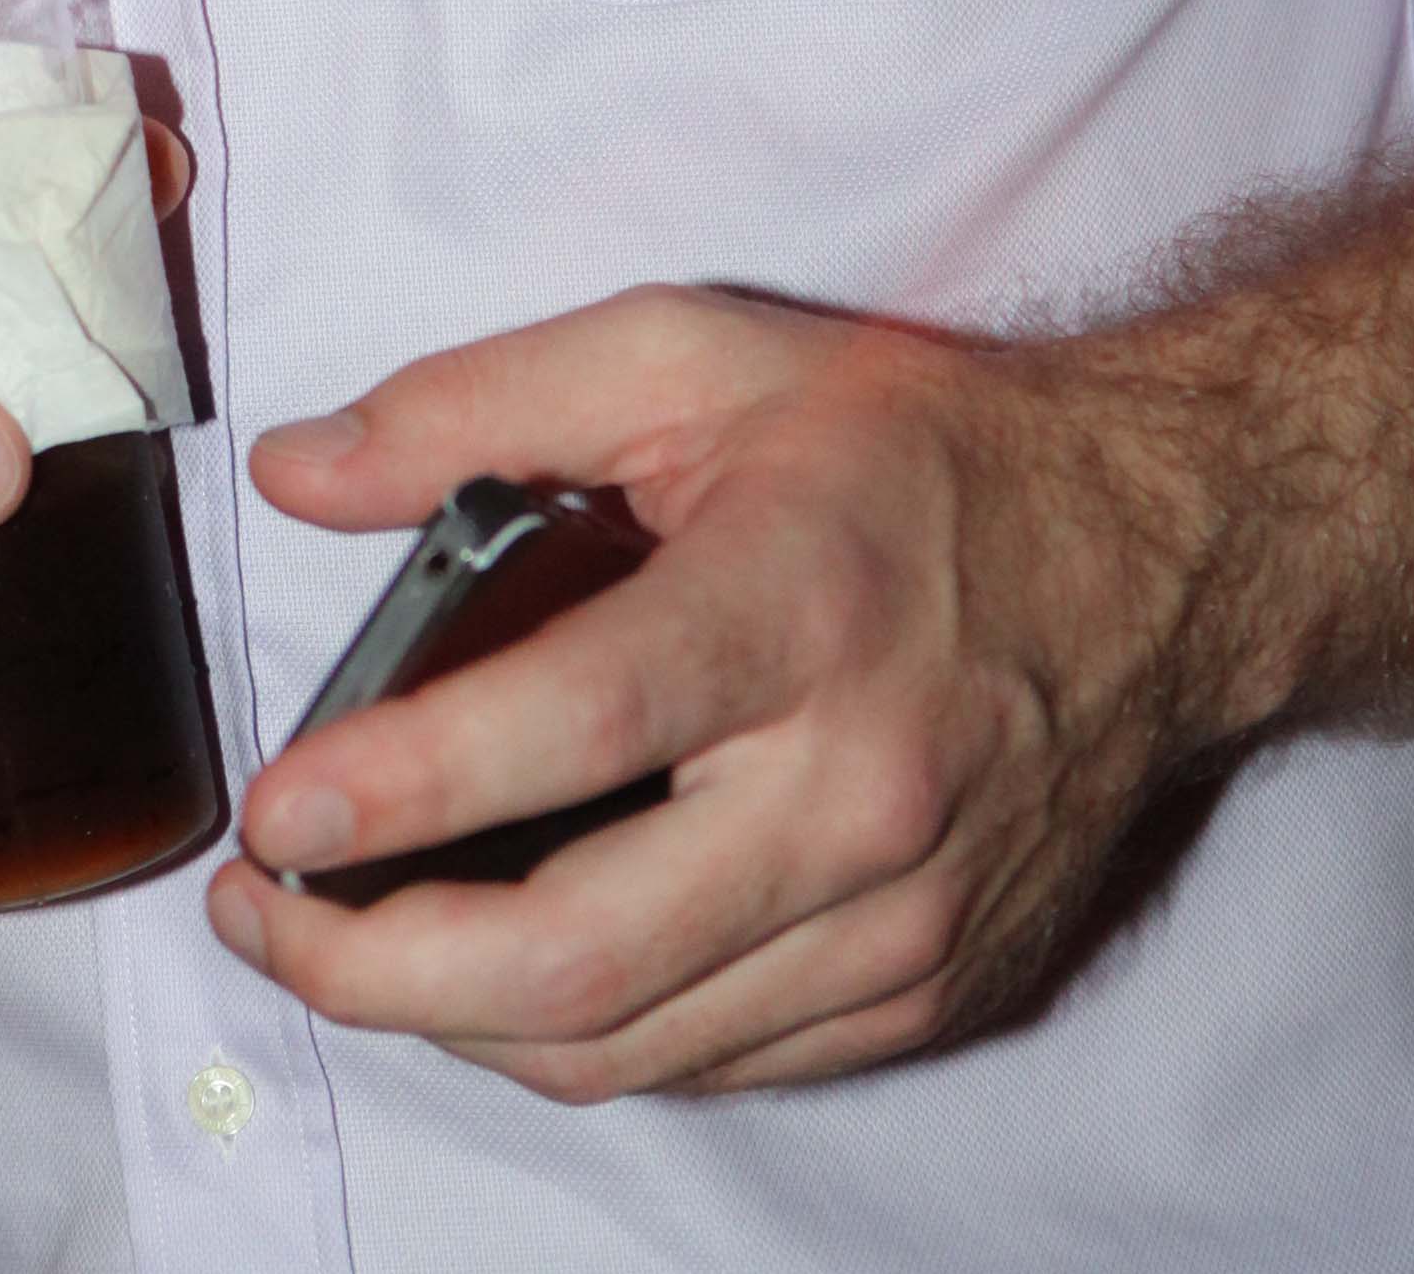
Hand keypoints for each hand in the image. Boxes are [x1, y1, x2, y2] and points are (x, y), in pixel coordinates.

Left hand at [210, 282, 1224, 1097]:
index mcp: (795, 605)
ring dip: (448, 1022)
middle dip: (376, 969)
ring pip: (630, 1046)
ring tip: (335, 944)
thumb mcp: (689, 352)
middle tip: (257, 916)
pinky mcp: (924, 994)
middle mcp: (856, 793)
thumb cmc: (907, 447)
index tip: (273, 811)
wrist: (1156, 555)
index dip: (405, 787)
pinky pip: (711, 1060)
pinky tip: (489, 966)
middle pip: (583, 955)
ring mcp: (899, 922)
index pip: (577, 727)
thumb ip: (476, 404)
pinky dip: (578, 1034)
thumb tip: (299, 472)